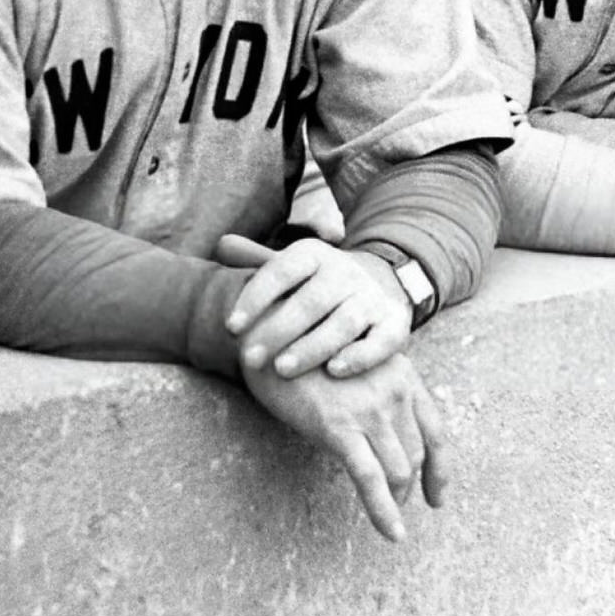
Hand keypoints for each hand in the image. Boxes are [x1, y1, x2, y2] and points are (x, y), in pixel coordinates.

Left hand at [218, 232, 411, 378]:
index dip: (255, 298)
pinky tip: (334, 371)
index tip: (230, 327)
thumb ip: (257, 261)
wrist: (382, 282)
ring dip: (312, 346)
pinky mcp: (394, 324)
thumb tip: (220, 244)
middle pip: (310, 301)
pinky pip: (380, 341)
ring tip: (283, 369)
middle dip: (278, 330)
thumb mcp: (293, 268)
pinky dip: (359, 356)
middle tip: (250, 359)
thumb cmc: (319, 284)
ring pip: (343, 322)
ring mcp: (371, 298)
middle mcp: (344, 272)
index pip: (281, 271)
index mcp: (314, 255)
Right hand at [241, 349, 445, 541]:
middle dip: (410, 485)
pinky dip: (384, 512)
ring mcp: (369, 409)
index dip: (441, 468)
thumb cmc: (308, 350)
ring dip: (395, 498)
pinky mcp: (340, 428)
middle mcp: (394, 389)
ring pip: (399, 470)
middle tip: (398, 504)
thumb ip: (378, 390)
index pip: (436, 429)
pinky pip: (371, 480)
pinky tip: (391, 534)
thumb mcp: (355, 362)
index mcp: (402, 373)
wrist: (270, 333)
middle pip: (415, 453)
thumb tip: (387, 433)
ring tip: (388, 514)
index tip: (437, 497)